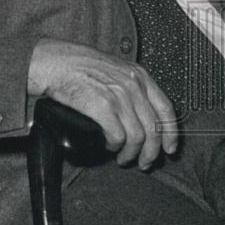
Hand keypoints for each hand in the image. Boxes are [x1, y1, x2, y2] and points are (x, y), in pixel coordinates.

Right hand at [27, 38, 177, 168]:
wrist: (53, 62)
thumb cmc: (76, 64)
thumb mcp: (113, 67)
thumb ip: (129, 84)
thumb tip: (140, 112)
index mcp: (138, 75)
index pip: (166, 109)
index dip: (171, 134)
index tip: (169, 148)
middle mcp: (131, 85)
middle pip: (153, 129)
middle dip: (150, 152)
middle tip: (143, 162)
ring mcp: (117, 96)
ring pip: (137, 137)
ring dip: (130, 154)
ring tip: (122, 157)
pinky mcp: (101, 107)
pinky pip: (117, 137)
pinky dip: (114, 147)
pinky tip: (107, 146)